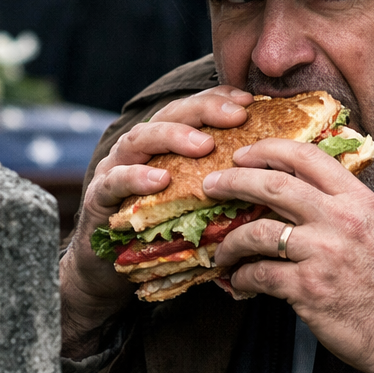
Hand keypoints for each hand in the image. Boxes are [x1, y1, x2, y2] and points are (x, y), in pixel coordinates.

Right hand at [61, 86, 253, 357]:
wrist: (109, 272)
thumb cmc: (160, 238)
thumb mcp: (198, 210)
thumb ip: (224, 191)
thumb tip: (275, 185)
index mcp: (164, 147)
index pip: (193, 111)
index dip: (219, 100)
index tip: (249, 100)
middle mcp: (139, 150)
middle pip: (169, 115)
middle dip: (204, 110)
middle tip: (237, 115)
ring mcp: (115, 169)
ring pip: (140, 138)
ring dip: (173, 137)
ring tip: (203, 144)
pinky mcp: (98, 198)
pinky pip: (114, 181)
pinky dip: (136, 177)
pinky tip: (159, 179)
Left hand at [205, 139, 373, 372]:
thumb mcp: (371, 227)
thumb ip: (336, 205)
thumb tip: (291, 191)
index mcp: (356, 200)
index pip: (307, 157)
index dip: (268, 151)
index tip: (243, 156)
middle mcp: (340, 219)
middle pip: (274, 186)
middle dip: (234, 182)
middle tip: (212, 186)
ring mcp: (323, 253)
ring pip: (258, 232)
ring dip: (231, 241)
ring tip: (221, 251)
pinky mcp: (308, 287)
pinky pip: (259, 274)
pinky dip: (242, 277)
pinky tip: (238, 281)